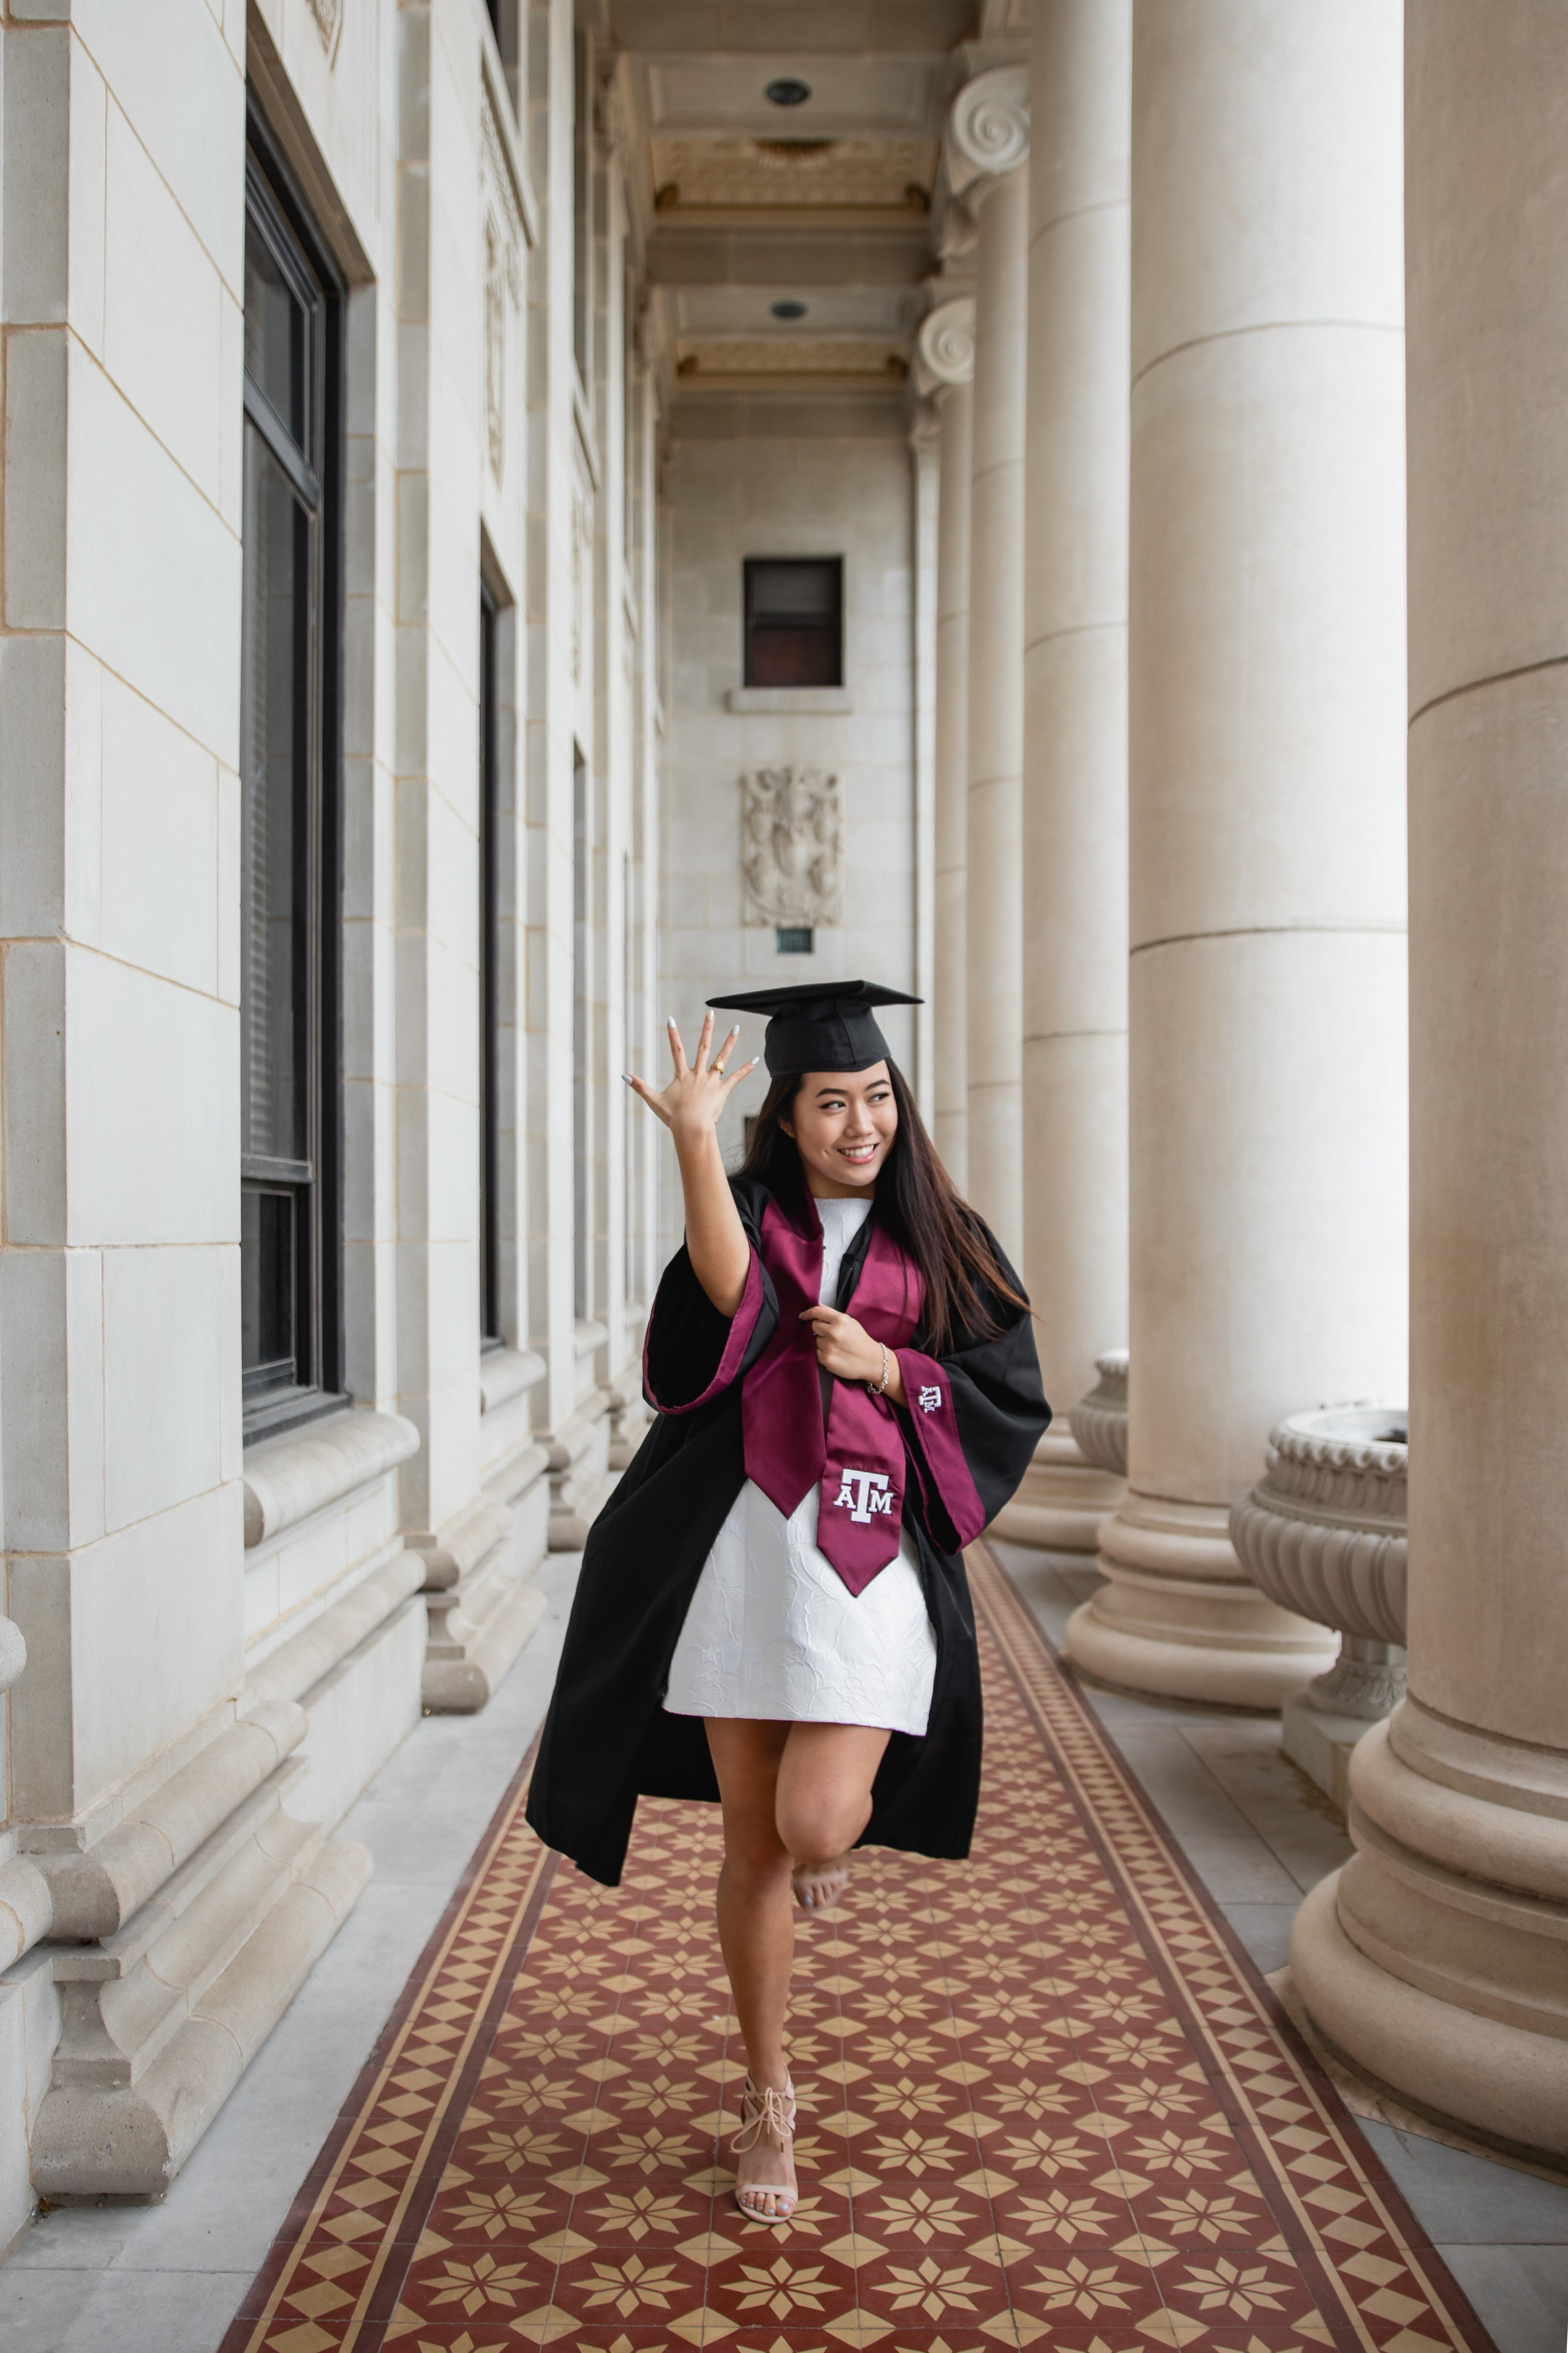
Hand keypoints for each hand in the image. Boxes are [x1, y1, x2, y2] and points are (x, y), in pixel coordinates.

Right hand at [626, 1012, 756, 1148]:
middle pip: (702, 1047)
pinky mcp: (722, 1091)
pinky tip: (756, 1059)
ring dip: (729, 1042)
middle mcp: (697, 1074)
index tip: (670, 1020)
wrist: (691, 1128)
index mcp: (682, 1075)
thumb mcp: (654, 1100)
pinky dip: (746, 1068)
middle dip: (706, 1028)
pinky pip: (736, 1077)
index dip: (672, 1035)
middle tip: (710, 1013)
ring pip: (722, 1058)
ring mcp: (711, 1081)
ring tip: (736, 1027)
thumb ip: (639, 1086)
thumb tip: (623, 1075)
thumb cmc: (672, 1116)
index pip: (676, 1050)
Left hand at [800, 1305, 893, 1390]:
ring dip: (821, 1343)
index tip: (803, 1316)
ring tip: (835, 1346)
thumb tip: (815, 1305)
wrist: (872, 1361)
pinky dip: (823, 1353)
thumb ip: (832, 1314)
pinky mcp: (826, 1359)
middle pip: (813, 1326)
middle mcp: (834, 1332)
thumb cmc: (860, 1340)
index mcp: (840, 1320)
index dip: (807, 1313)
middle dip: (819, 1330)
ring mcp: (829, 1347)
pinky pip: (816, 1353)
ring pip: (814, 1340)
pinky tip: (834, 1354)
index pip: (816, 1312)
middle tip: (830, 1335)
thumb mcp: (850, 1322)